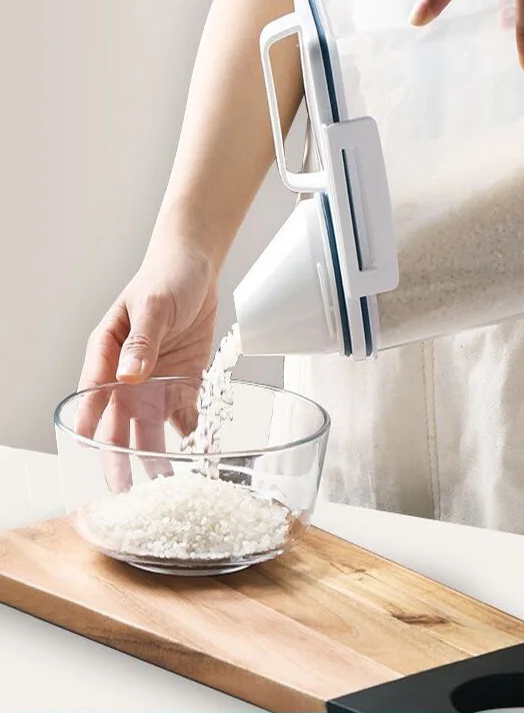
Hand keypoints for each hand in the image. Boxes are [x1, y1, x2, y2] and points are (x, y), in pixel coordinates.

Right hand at [75, 235, 218, 489]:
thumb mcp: (153, 305)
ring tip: (164, 487)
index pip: (94, 395)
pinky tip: (199, 461)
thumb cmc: (164, 279)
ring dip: (155, 456)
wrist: (196, 268)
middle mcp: (127, 377)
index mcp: (107, 354)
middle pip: (119, 423)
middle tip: (124, 490)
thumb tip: (128, 377)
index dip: (91, 424)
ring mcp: (156, 383)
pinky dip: (192, 438)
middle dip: (120, 457)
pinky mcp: (184, 384)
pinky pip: (186, 416)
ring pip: (151, 428)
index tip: (89, 451)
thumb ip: (141, 341)